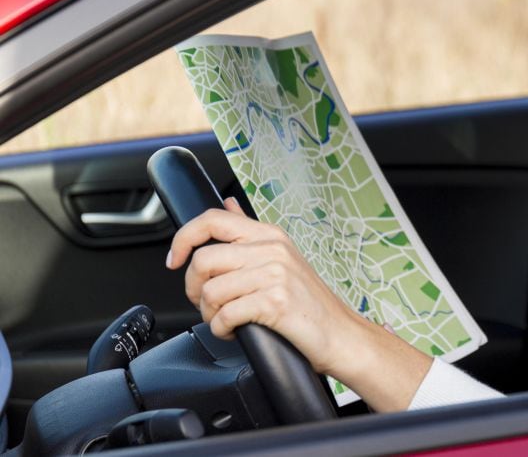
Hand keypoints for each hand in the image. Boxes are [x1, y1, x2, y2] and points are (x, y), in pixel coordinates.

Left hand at [165, 198, 362, 375]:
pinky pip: (225, 316)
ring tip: (227, 320)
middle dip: (193, 289)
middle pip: (203, 261)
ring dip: (210, 315)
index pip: (212, 219)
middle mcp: (272, 249)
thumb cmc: (310, 302)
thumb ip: (249, 231)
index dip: (183, 238)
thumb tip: (228, 203)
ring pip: (211, 292)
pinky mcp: (275, 302)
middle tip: (206, 303)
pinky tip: (236, 331)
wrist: (341, 335)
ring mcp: (275, 274)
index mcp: (270, 234)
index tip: (174, 260)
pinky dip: (222, 330)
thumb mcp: (282, 257)